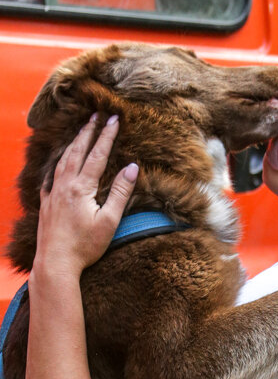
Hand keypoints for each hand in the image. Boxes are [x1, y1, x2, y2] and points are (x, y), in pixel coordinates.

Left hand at [34, 115, 138, 277]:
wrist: (55, 263)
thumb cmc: (85, 246)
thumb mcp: (109, 221)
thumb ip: (120, 192)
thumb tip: (132, 167)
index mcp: (82, 188)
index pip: (97, 155)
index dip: (106, 135)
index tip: (114, 119)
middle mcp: (65, 186)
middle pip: (77, 151)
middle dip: (88, 132)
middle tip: (95, 115)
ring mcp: (52, 193)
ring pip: (62, 160)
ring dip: (73, 143)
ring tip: (80, 131)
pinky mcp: (45, 204)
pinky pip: (50, 175)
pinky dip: (57, 162)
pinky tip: (59, 161)